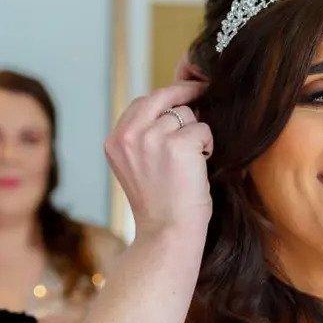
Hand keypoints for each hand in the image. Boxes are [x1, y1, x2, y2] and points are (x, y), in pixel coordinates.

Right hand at [105, 82, 212, 237]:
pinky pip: (202, 129)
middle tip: (202, 89)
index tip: (182, 94)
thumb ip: (144, 136)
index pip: (141, 103)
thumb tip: (175, 102)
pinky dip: (207, 146)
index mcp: (115, 141)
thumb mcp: (137, 166)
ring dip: (195, 133)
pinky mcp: (179, 145)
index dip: (165, 98)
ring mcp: (153, 138)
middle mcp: (129, 136)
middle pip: (162, 96)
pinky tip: (199, 167)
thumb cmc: (159, 204)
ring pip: (186, 113)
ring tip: (190, 162)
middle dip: (185, 92)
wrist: (166, 234)